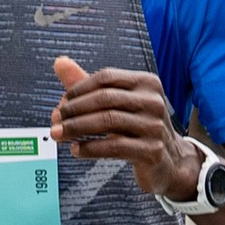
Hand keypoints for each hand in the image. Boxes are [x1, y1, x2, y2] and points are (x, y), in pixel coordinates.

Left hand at [49, 57, 201, 201]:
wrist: (169, 162)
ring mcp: (155, 126)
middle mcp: (153, 101)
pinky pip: (114, 146)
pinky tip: (76, 150)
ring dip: (77, 128)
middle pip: (104, 99)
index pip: (105, 77)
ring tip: (59, 135)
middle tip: (55, 121)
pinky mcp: (152, 150)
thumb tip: (59, 62)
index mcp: (146, 83)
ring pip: (107, 121)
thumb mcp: (116, 103)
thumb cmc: (137, 128)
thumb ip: (87, 83)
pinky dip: (90, 148)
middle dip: (74, 110)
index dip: (79, 89)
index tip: (61, 103)